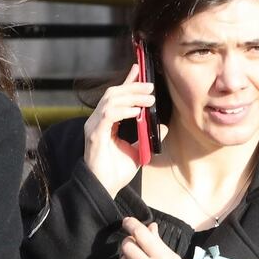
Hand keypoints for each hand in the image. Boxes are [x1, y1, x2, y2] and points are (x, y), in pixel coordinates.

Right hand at [83, 64, 155, 196]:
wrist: (105, 188)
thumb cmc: (116, 172)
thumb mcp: (139, 150)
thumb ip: (148, 136)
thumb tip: (164, 126)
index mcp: (106, 122)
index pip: (116, 96)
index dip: (127, 82)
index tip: (139, 69)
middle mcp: (97, 121)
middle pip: (113, 94)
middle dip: (133, 87)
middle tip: (151, 87)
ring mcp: (94, 127)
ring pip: (110, 101)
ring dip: (131, 97)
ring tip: (148, 100)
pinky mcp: (94, 135)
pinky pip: (108, 116)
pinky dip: (123, 111)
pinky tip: (137, 112)